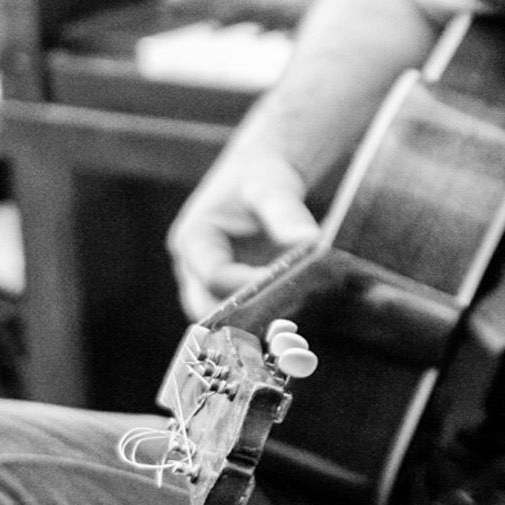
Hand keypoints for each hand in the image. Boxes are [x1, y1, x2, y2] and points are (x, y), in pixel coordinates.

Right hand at [167, 150, 321, 319]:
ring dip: (250, 324)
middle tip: (286, 320)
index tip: (287, 285)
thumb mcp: (273, 188)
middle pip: (208, 308)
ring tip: (289, 327)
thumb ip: (287, 214)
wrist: (259, 177)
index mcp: (194, 238)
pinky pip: (237, 316)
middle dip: (243, 317)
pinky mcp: (226, 294)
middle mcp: (192, 266)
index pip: (214, 276)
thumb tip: (312, 241)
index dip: (248, 285)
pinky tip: (289, 324)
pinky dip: (259, 321)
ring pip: (221, 319)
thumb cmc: (260, 177)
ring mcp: (206, 284)